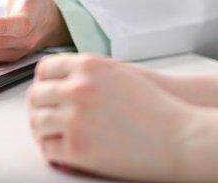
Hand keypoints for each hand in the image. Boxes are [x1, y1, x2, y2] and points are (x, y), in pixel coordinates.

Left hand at [27, 54, 203, 181]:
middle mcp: (77, 89)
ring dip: (41, 130)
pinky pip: (49, 149)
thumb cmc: (157, 104)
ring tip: (47, 134)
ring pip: (38, 123)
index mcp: (88, 66)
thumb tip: (63, 78)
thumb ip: (90, 72)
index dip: (43, 82)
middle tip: (41, 114)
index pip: (45, 69)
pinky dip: (51, 151)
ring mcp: (75, 118)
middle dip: (38, 106)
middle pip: (37, 95)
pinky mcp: (78, 148)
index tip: (44, 91)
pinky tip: (58, 151)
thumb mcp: (120, 74)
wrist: (181, 136)